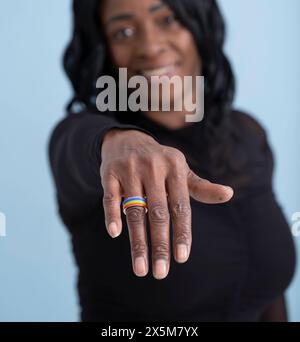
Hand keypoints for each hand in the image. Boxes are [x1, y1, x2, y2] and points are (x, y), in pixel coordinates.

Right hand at [100, 128, 232, 279]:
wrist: (126, 139)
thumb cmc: (159, 163)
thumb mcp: (180, 171)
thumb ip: (201, 187)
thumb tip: (229, 194)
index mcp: (174, 167)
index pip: (180, 206)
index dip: (182, 232)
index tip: (182, 258)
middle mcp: (153, 167)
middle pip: (158, 212)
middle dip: (160, 245)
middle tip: (161, 273)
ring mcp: (130, 169)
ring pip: (134, 210)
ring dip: (137, 241)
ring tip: (140, 268)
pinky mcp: (109, 172)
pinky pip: (110, 197)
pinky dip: (112, 214)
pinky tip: (115, 233)